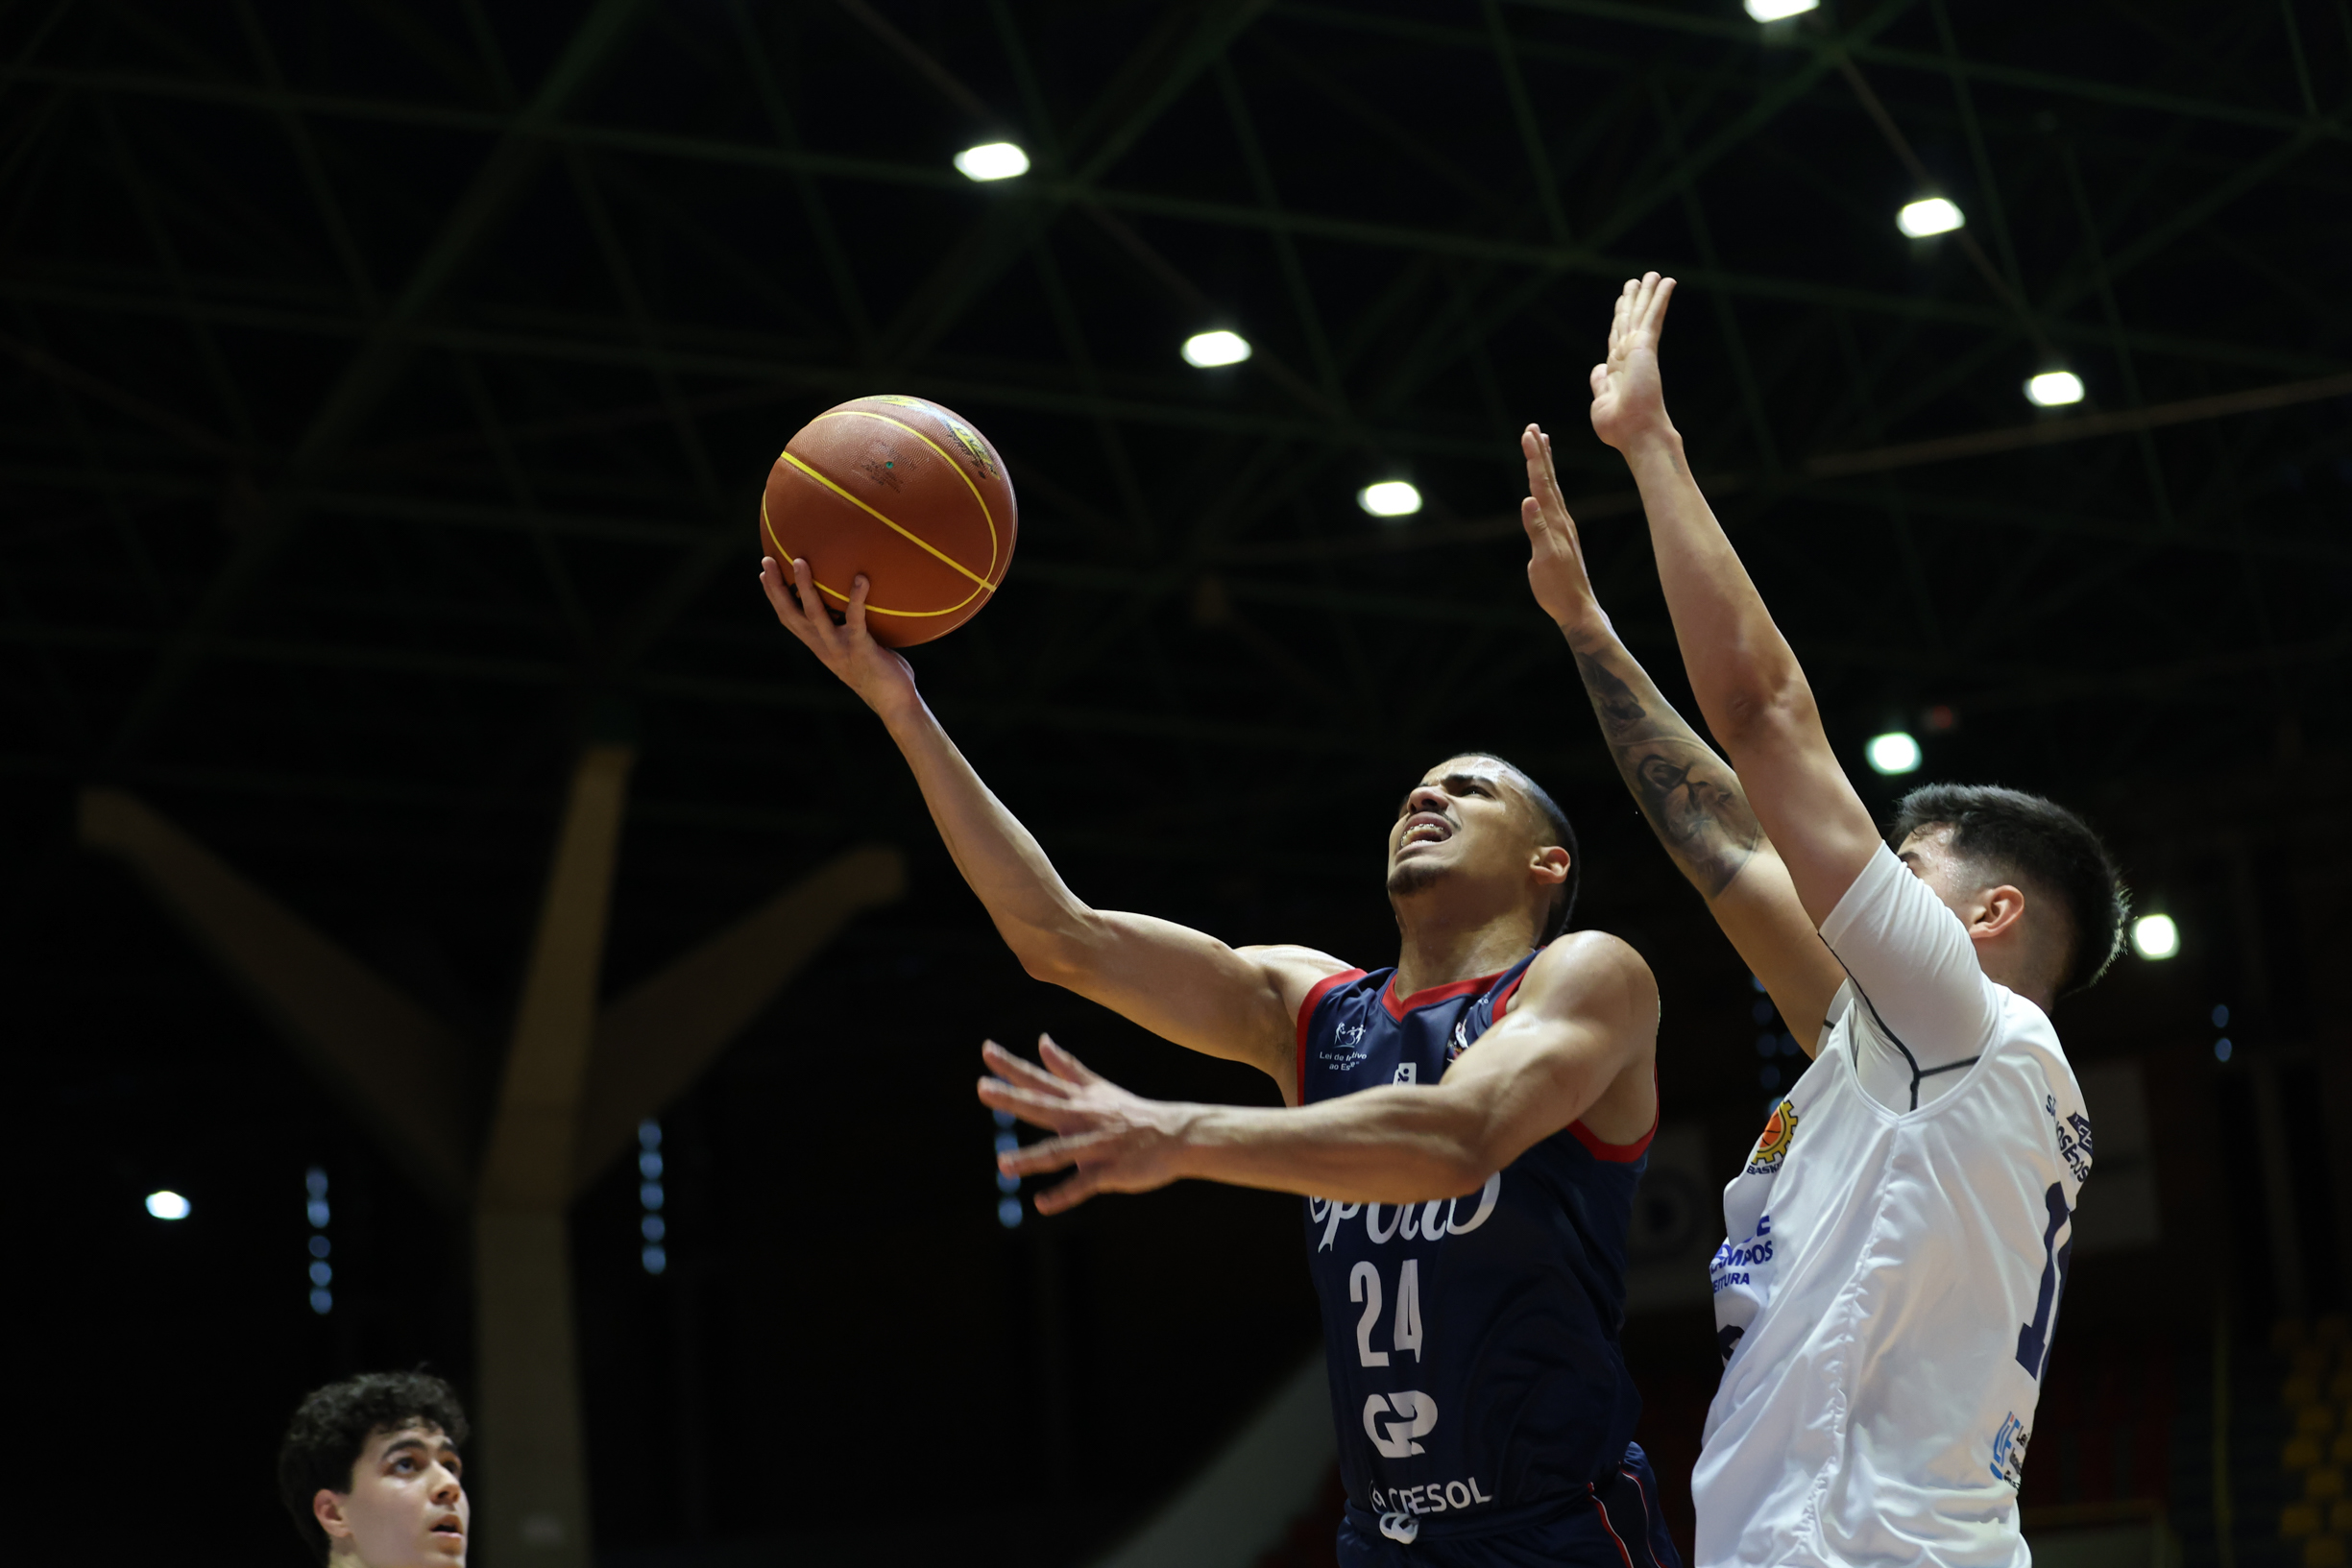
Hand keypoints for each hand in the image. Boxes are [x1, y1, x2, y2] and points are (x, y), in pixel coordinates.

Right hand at [759, 555, 919, 721]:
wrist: (894, 704)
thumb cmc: (880, 672)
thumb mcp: (855, 648)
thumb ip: (849, 629)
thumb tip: (854, 602)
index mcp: (819, 645)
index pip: (789, 618)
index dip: (774, 596)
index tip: (764, 573)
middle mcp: (823, 646)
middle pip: (791, 614)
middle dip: (777, 588)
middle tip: (767, 560)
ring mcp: (840, 648)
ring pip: (815, 615)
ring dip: (805, 588)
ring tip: (800, 561)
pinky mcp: (860, 649)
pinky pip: (856, 620)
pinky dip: (857, 598)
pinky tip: (861, 578)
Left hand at [977, 1036, 1192, 1214]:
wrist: (1176, 1135)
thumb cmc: (1132, 1113)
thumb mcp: (1097, 1087)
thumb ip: (1066, 1068)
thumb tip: (1042, 1040)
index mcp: (1078, 1100)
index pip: (1039, 1080)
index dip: (1012, 1066)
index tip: (987, 1050)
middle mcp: (1083, 1118)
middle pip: (1042, 1106)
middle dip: (1012, 1099)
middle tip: (982, 1089)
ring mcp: (1096, 1144)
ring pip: (1060, 1151)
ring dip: (1031, 1158)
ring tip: (1003, 1165)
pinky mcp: (1109, 1171)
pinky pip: (1083, 1185)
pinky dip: (1063, 1195)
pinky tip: (1041, 1205)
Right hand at [1519, 424, 1607, 639]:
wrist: (1577, 607)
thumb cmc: (1558, 588)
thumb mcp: (1544, 560)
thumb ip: (1537, 529)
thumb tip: (1528, 501)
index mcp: (1555, 521)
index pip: (1542, 483)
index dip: (1535, 459)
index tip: (1529, 435)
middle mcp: (1561, 519)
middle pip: (1548, 480)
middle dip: (1539, 453)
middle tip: (1533, 428)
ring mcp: (1562, 526)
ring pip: (1552, 488)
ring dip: (1545, 466)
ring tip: (1541, 445)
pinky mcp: (1560, 535)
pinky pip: (1552, 502)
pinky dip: (1546, 487)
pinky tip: (1544, 487)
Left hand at [1587, 272, 1677, 453]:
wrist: (1635, 432)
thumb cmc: (1619, 427)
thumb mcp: (1601, 402)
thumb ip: (1599, 383)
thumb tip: (1598, 368)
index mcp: (1615, 369)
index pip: (1616, 337)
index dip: (1619, 319)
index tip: (1623, 304)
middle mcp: (1628, 356)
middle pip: (1629, 320)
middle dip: (1633, 300)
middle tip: (1637, 281)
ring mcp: (1638, 350)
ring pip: (1642, 313)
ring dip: (1647, 293)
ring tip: (1652, 275)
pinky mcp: (1646, 347)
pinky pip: (1653, 316)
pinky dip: (1659, 298)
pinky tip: (1667, 282)